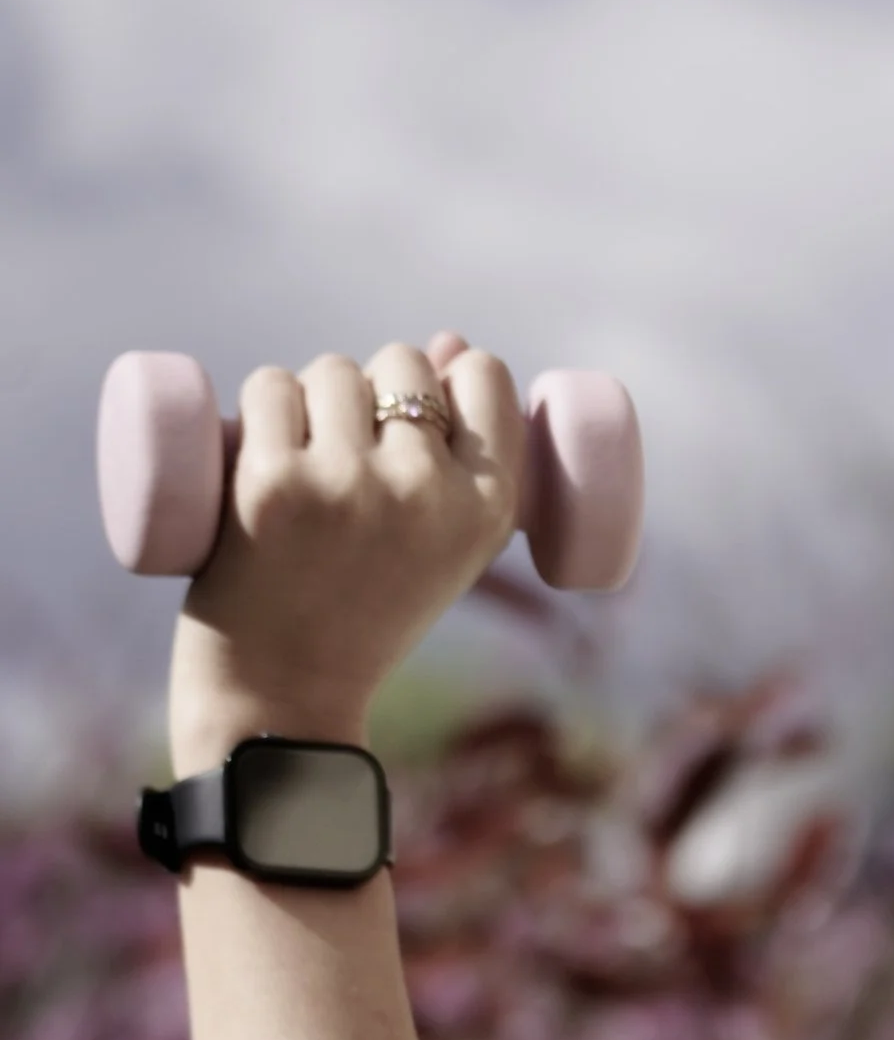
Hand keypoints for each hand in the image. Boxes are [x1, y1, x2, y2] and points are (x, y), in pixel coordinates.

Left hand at [168, 337, 523, 771]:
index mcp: (490, 513)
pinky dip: (259, 415)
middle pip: (401, 362)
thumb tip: (453, 342)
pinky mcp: (273, 483)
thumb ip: (457, 452)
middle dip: (370, 394)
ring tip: (305, 480)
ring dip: (310, 404)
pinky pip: (269, 387)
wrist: (284, 697)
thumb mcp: (440, 546)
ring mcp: (348, 486)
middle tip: (349, 472)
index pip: (484, 376)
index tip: (419, 423)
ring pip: (330, 371)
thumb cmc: (364, 617)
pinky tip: (259, 471)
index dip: (448, 381)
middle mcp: (427, 494)